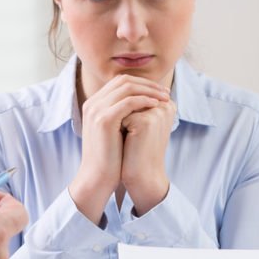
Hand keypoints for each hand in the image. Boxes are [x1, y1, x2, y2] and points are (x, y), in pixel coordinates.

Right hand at [69, 74, 169, 223]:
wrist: (97, 178)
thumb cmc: (110, 158)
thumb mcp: (116, 131)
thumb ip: (125, 115)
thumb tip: (147, 103)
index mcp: (94, 104)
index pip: (120, 82)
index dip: (142, 83)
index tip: (159, 91)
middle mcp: (92, 103)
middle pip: (123, 80)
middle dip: (148, 84)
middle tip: (165, 92)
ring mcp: (97, 110)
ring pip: (127, 87)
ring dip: (149, 90)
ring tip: (165, 98)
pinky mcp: (104, 120)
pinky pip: (129, 101)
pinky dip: (145, 100)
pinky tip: (156, 105)